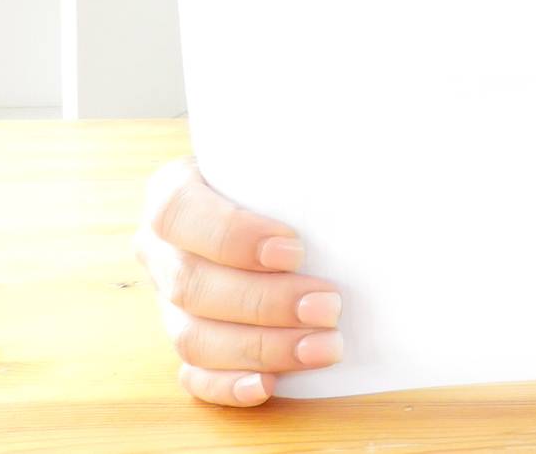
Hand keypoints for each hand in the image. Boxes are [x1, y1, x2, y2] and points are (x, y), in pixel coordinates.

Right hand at [131, 155, 343, 406]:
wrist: (283, 206)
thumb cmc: (288, 177)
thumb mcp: (289, 159)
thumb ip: (311, 161)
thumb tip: (372, 151)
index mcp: (175, 194)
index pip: (179, 213)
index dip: (232, 235)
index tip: (293, 249)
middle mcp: (164, 250)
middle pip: (194, 284)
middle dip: (265, 301)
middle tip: (328, 304)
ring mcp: (169, 303)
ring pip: (195, 336)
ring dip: (262, 346)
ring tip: (324, 345)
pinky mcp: (188, 343)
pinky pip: (195, 376)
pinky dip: (230, 385)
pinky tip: (270, 384)